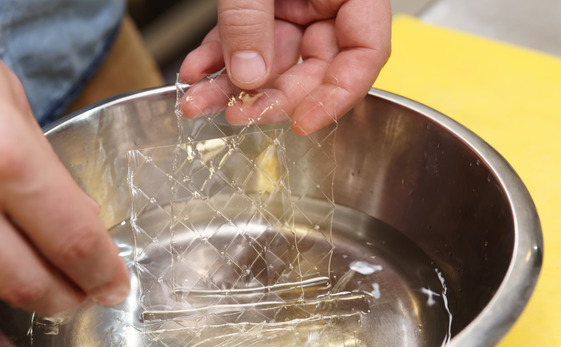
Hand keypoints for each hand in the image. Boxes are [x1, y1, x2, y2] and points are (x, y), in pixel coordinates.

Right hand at [0, 0, 129, 314]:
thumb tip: (72, 217)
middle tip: (80, 296)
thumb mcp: (2, 93)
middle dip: (64, 299)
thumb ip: (41, 164)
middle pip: (28, 286)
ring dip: (8, 271)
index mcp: (2, 153)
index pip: (73, 241)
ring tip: (18, 247)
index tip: (113, 284)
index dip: (102, 273)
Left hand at [179, 0, 390, 134]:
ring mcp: (294, 1)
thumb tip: (248, 76)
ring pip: (270, 59)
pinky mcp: (262, 2)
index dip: (338, 95)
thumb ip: (251, 16)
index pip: (365, 53)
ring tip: (198, 101)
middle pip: (312, 66)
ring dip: (231, 84)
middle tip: (236, 114)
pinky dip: (217, 56)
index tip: (303, 122)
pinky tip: (195, 70)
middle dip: (270, 95)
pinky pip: (244, 38)